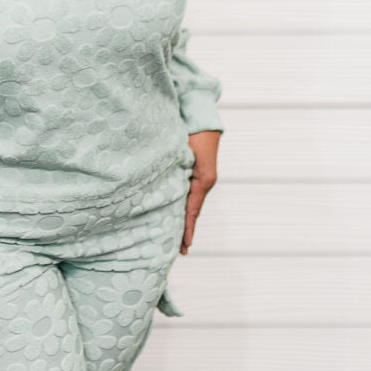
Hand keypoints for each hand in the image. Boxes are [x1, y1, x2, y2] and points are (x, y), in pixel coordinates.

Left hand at [180, 130, 220, 254]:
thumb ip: (180, 175)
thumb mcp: (188, 157)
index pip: (192, 211)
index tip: (185, 246)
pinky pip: (187, 194)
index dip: (187, 229)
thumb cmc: (196, 135)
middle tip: (180, 250)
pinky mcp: (194, 175)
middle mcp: (202, 184)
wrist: (200, 119)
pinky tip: (176, 213)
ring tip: (177, 238)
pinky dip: (182, 206)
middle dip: (185, 230)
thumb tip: (169, 195)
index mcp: (202, 182)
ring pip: (188, 204)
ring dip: (183, 219)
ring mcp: (199, 180)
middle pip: (191, 211)